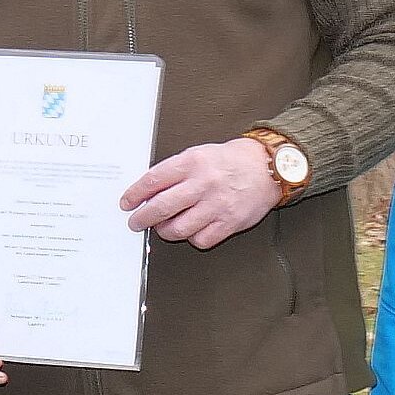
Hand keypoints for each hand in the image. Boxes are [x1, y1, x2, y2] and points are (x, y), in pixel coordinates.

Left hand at [122, 138, 279, 247]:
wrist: (267, 168)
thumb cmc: (231, 161)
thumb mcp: (199, 154)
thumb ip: (175, 171)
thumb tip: (148, 191)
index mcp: (192, 162)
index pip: (154, 180)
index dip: (135, 194)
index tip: (127, 202)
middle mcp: (203, 183)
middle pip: (161, 207)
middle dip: (142, 218)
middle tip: (136, 222)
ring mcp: (217, 205)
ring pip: (178, 229)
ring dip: (165, 231)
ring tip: (164, 227)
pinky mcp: (229, 222)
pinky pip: (200, 240)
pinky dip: (191, 238)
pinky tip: (192, 230)